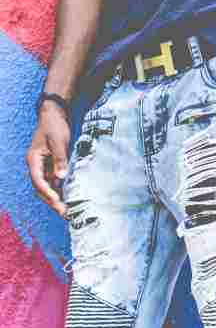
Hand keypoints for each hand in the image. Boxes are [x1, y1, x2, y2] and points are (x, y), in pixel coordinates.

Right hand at [26, 102, 70, 216]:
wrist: (55, 114)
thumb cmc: (55, 126)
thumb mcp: (58, 141)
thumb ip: (60, 159)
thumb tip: (61, 178)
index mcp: (34, 160)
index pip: (38, 181)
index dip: (48, 193)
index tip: (58, 202)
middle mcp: (36, 166)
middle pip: (42, 188)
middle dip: (52, 201)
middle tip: (65, 213)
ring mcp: (44, 166)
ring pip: (48, 187)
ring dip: (57, 198)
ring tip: (69, 210)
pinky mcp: (52, 165)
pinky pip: (55, 181)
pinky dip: (61, 190)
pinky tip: (70, 197)